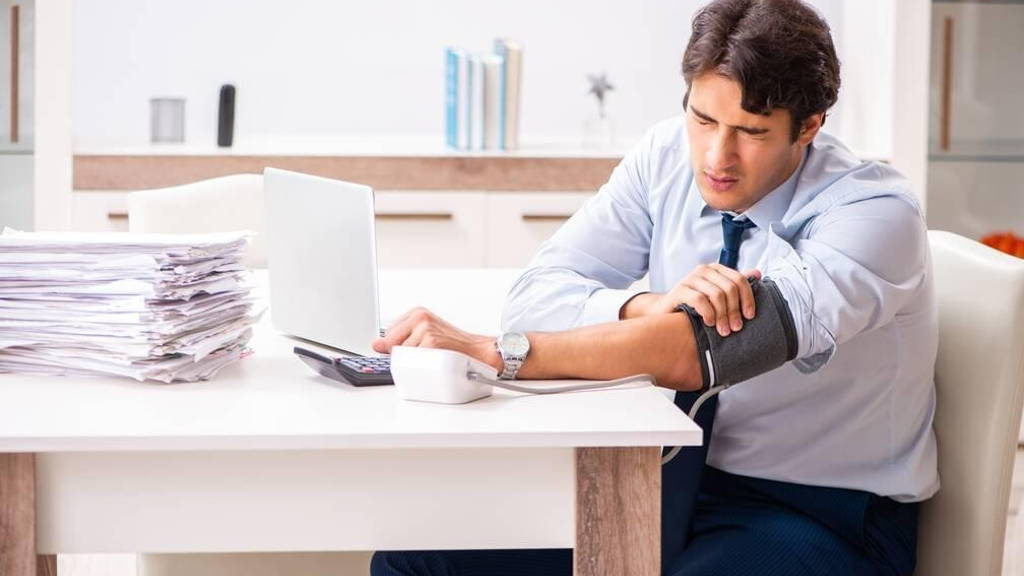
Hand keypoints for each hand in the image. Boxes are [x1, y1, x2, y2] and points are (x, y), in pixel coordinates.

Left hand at [372, 307, 502, 370]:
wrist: (480, 351)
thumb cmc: (454, 346)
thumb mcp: (425, 335)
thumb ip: (400, 338)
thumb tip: (376, 344)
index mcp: (417, 313)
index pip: (388, 335)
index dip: (397, 348)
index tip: (411, 351)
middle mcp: (420, 317)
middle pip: (391, 344)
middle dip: (404, 355)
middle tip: (426, 355)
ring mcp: (425, 329)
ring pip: (401, 354)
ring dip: (415, 362)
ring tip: (433, 358)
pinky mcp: (431, 342)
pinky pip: (413, 361)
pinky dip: (423, 366)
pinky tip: (437, 362)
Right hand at [621, 264, 760, 336]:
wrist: (665, 311)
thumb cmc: (694, 305)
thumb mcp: (716, 294)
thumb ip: (735, 284)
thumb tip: (757, 273)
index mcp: (716, 269)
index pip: (739, 279)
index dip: (747, 298)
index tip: (749, 316)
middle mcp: (704, 270)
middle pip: (729, 288)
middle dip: (735, 310)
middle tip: (735, 328)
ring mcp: (690, 278)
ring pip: (716, 295)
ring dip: (723, 315)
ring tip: (723, 330)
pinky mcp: (679, 289)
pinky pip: (700, 300)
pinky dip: (708, 313)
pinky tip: (708, 323)